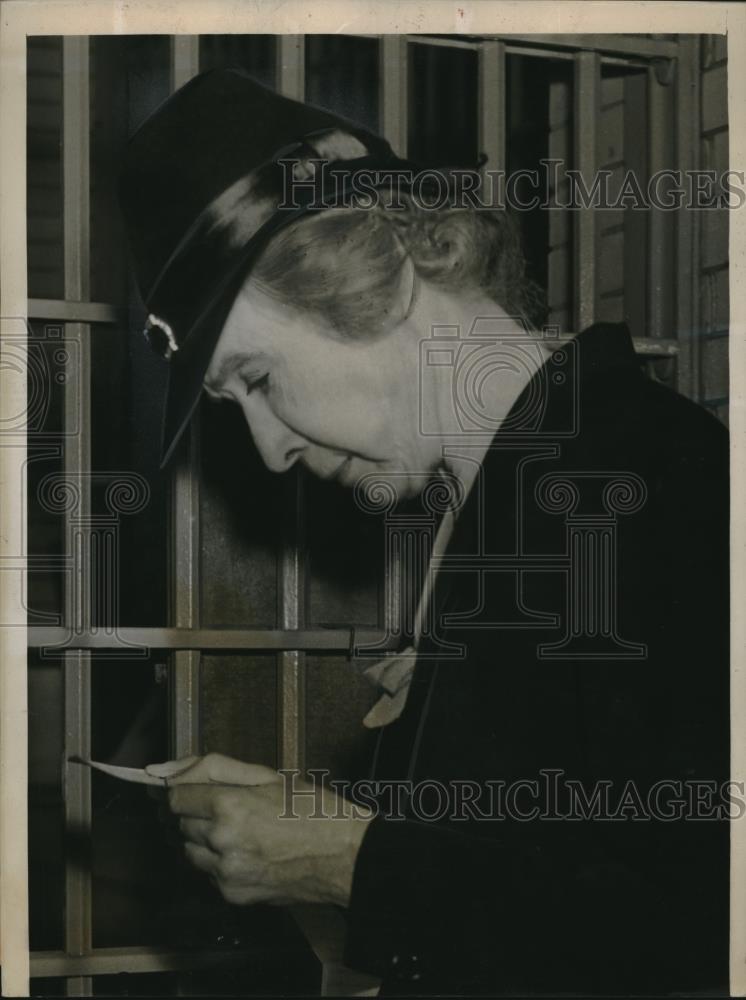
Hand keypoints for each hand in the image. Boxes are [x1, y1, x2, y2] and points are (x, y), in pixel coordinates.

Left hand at [146, 753, 372, 906]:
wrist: (346, 856)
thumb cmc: (312, 810)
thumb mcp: (267, 775)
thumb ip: (214, 768)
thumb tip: (166, 770)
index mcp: (230, 805)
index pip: (175, 798)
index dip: (184, 791)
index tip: (194, 790)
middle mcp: (222, 841)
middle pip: (181, 825)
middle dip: (198, 814)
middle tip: (230, 807)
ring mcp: (226, 872)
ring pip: (190, 852)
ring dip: (205, 840)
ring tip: (240, 830)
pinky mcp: (233, 895)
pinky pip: (208, 874)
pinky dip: (219, 862)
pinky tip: (248, 851)